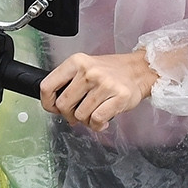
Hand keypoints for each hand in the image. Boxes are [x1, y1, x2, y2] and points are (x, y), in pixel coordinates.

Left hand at [40, 50, 156, 132]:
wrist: (140, 70)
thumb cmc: (111, 71)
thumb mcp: (85, 67)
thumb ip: (68, 83)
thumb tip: (53, 105)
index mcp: (76, 62)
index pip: (47, 86)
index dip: (47, 103)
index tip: (53, 108)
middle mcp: (89, 72)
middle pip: (63, 105)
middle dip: (68, 115)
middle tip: (77, 113)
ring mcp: (104, 84)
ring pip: (80, 115)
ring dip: (85, 120)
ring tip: (93, 113)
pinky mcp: (118, 97)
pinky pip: (96, 120)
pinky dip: (97, 125)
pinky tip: (102, 120)